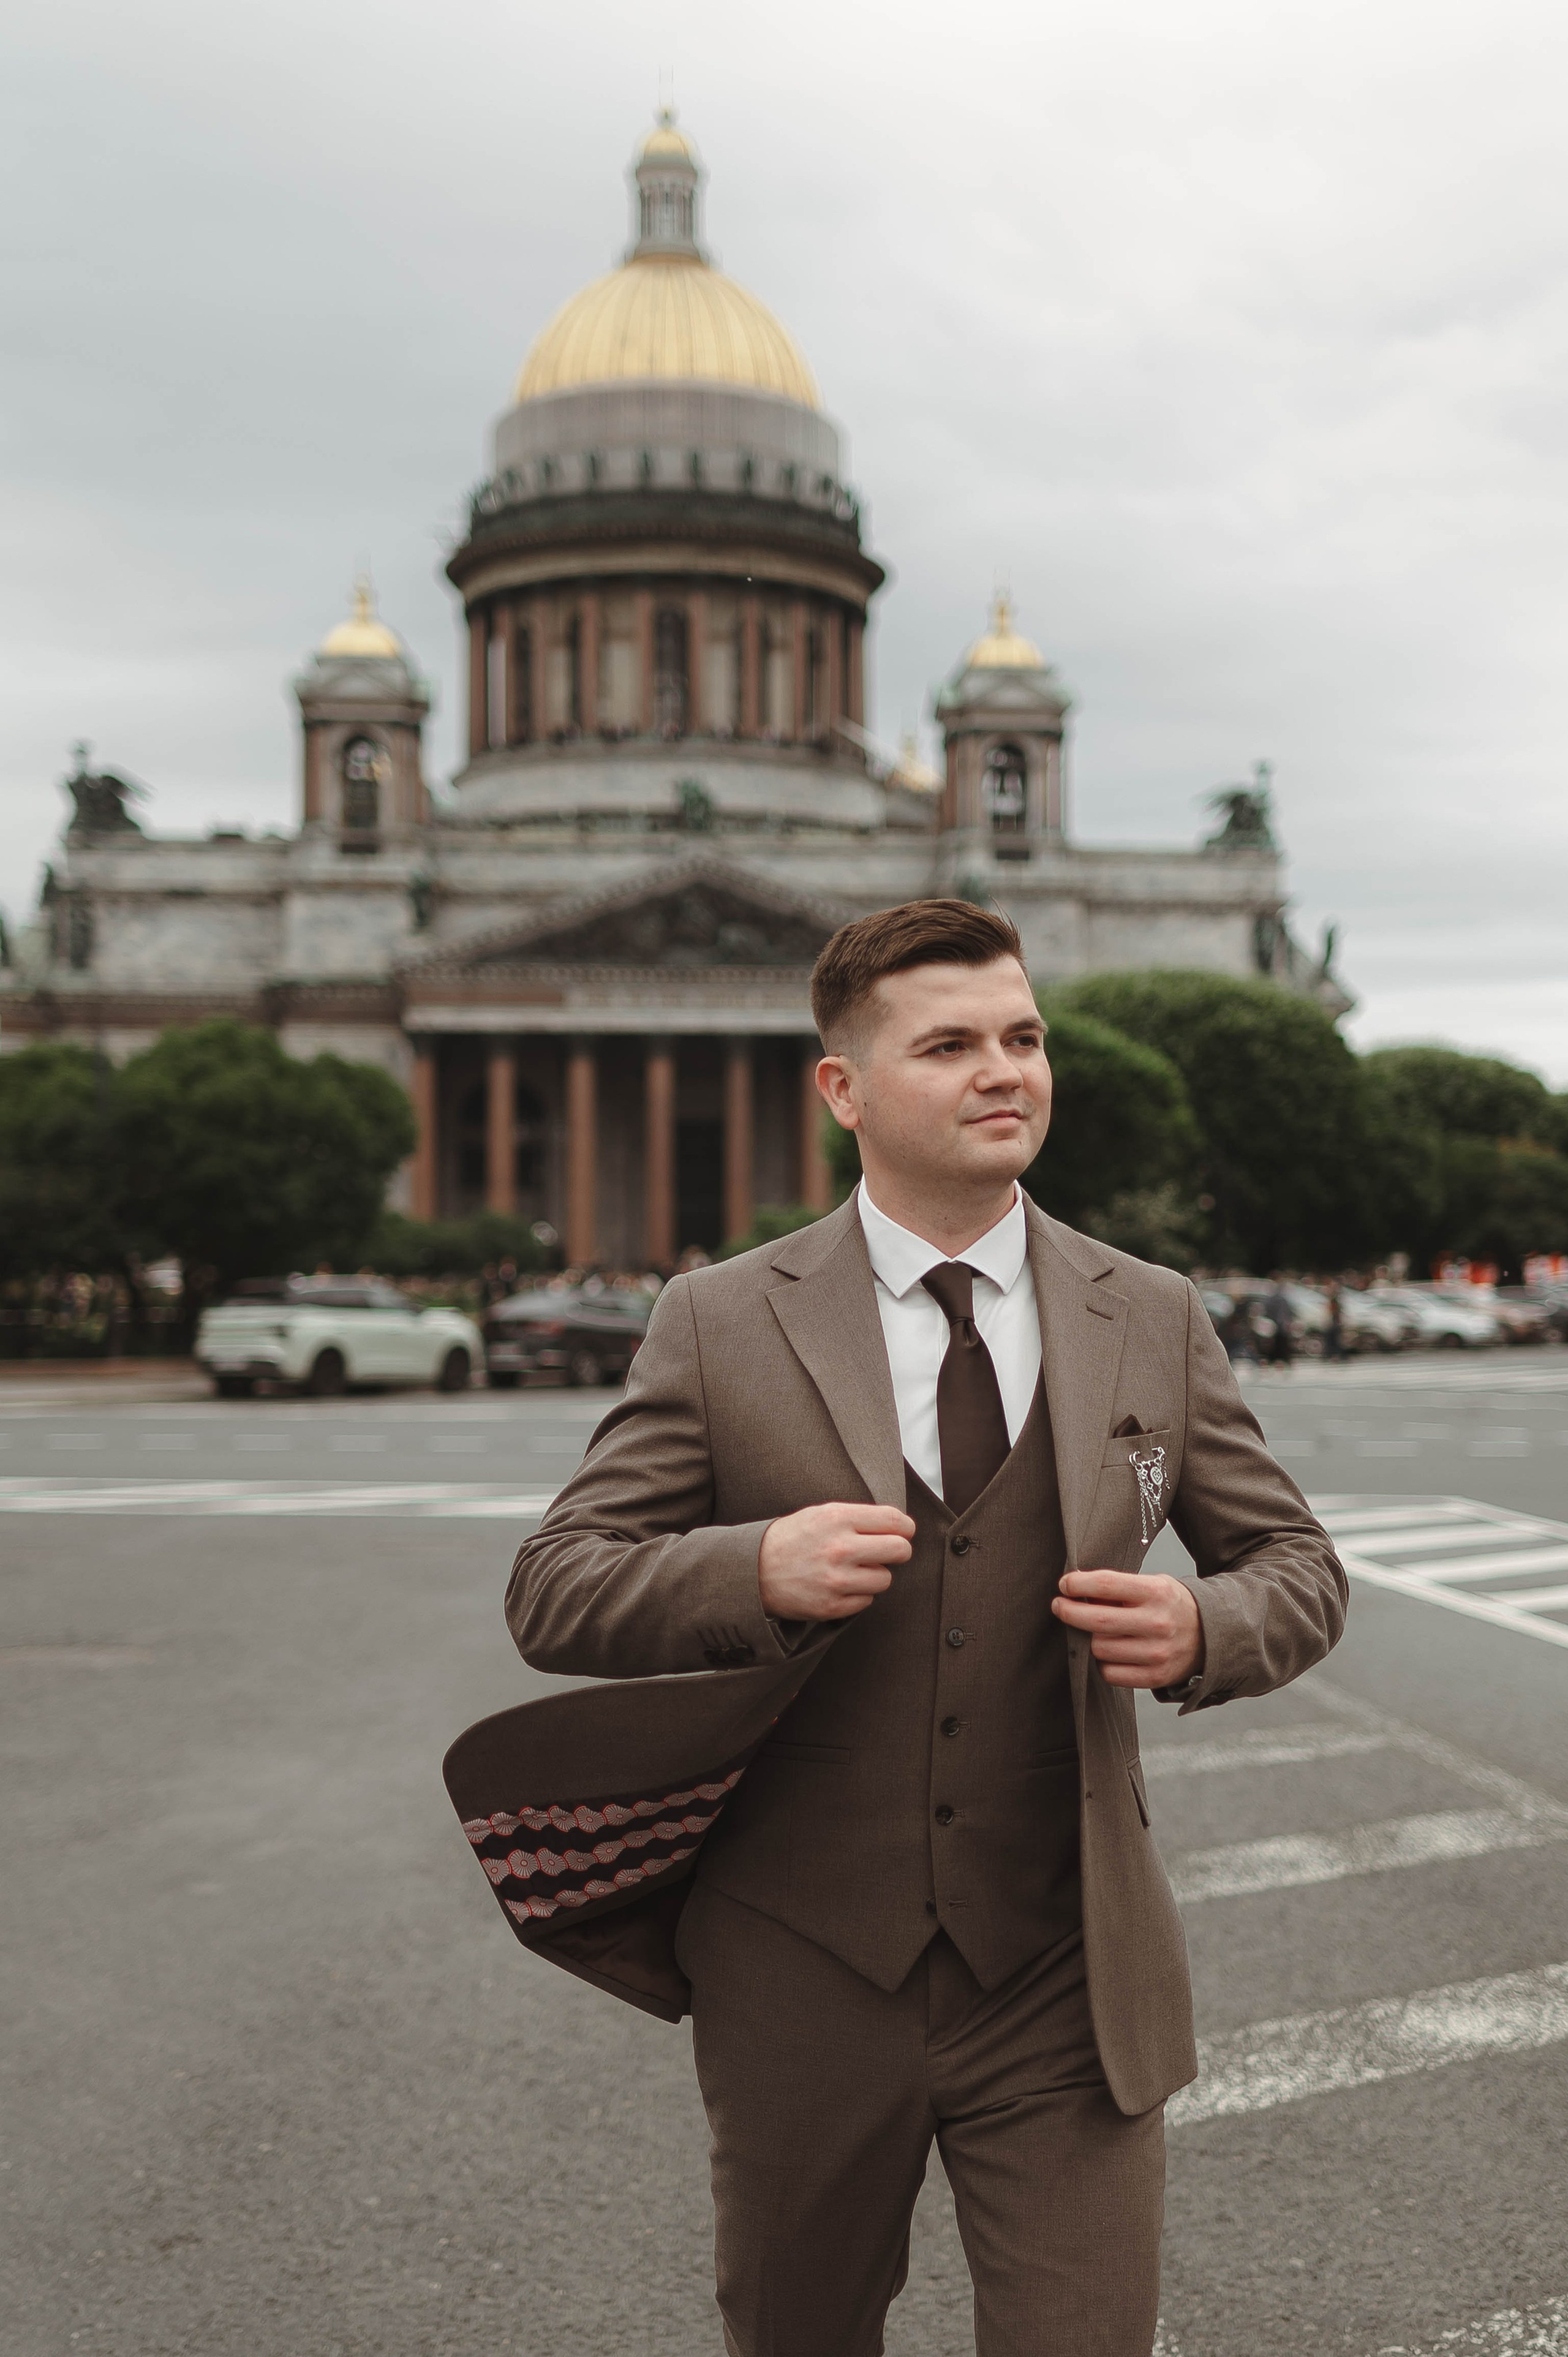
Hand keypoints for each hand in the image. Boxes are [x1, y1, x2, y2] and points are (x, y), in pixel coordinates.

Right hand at [757, 1503, 915, 1622]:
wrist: (753, 1570)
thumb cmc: (792, 1538)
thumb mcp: (821, 1513)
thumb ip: (858, 1517)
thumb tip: (898, 1526)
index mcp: (838, 1518)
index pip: (895, 1521)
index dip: (905, 1527)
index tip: (902, 1532)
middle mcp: (840, 1548)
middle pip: (900, 1550)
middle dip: (897, 1551)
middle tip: (886, 1552)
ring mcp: (837, 1580)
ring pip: (885, 1579)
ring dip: (874, 1575)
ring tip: (853, 1569)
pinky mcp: (832, 1606)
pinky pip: (867, 1600)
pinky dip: (858, 1594)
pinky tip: (840, 1585)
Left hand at [1051, 1569, 1203, 1689]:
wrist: (1211, 1635)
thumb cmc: (1170, 1605)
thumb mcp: (1152, 1585)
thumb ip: (1118, 1588)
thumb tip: (1076, 1592)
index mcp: (1156, 1593)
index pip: (1106, 1585)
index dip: (1077, 1584)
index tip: (1064, 1584)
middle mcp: (1158, 1623)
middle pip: (1097, 1621)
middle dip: (1069, 1612)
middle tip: (1059, 1606)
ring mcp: (1157, 1653)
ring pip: (1100, 1648)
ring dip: (1088, 1639)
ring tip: (1092, 1631)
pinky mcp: (1155, 1676)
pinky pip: (1110, 1673)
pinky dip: (1102, 1663)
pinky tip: (1109, 1651)